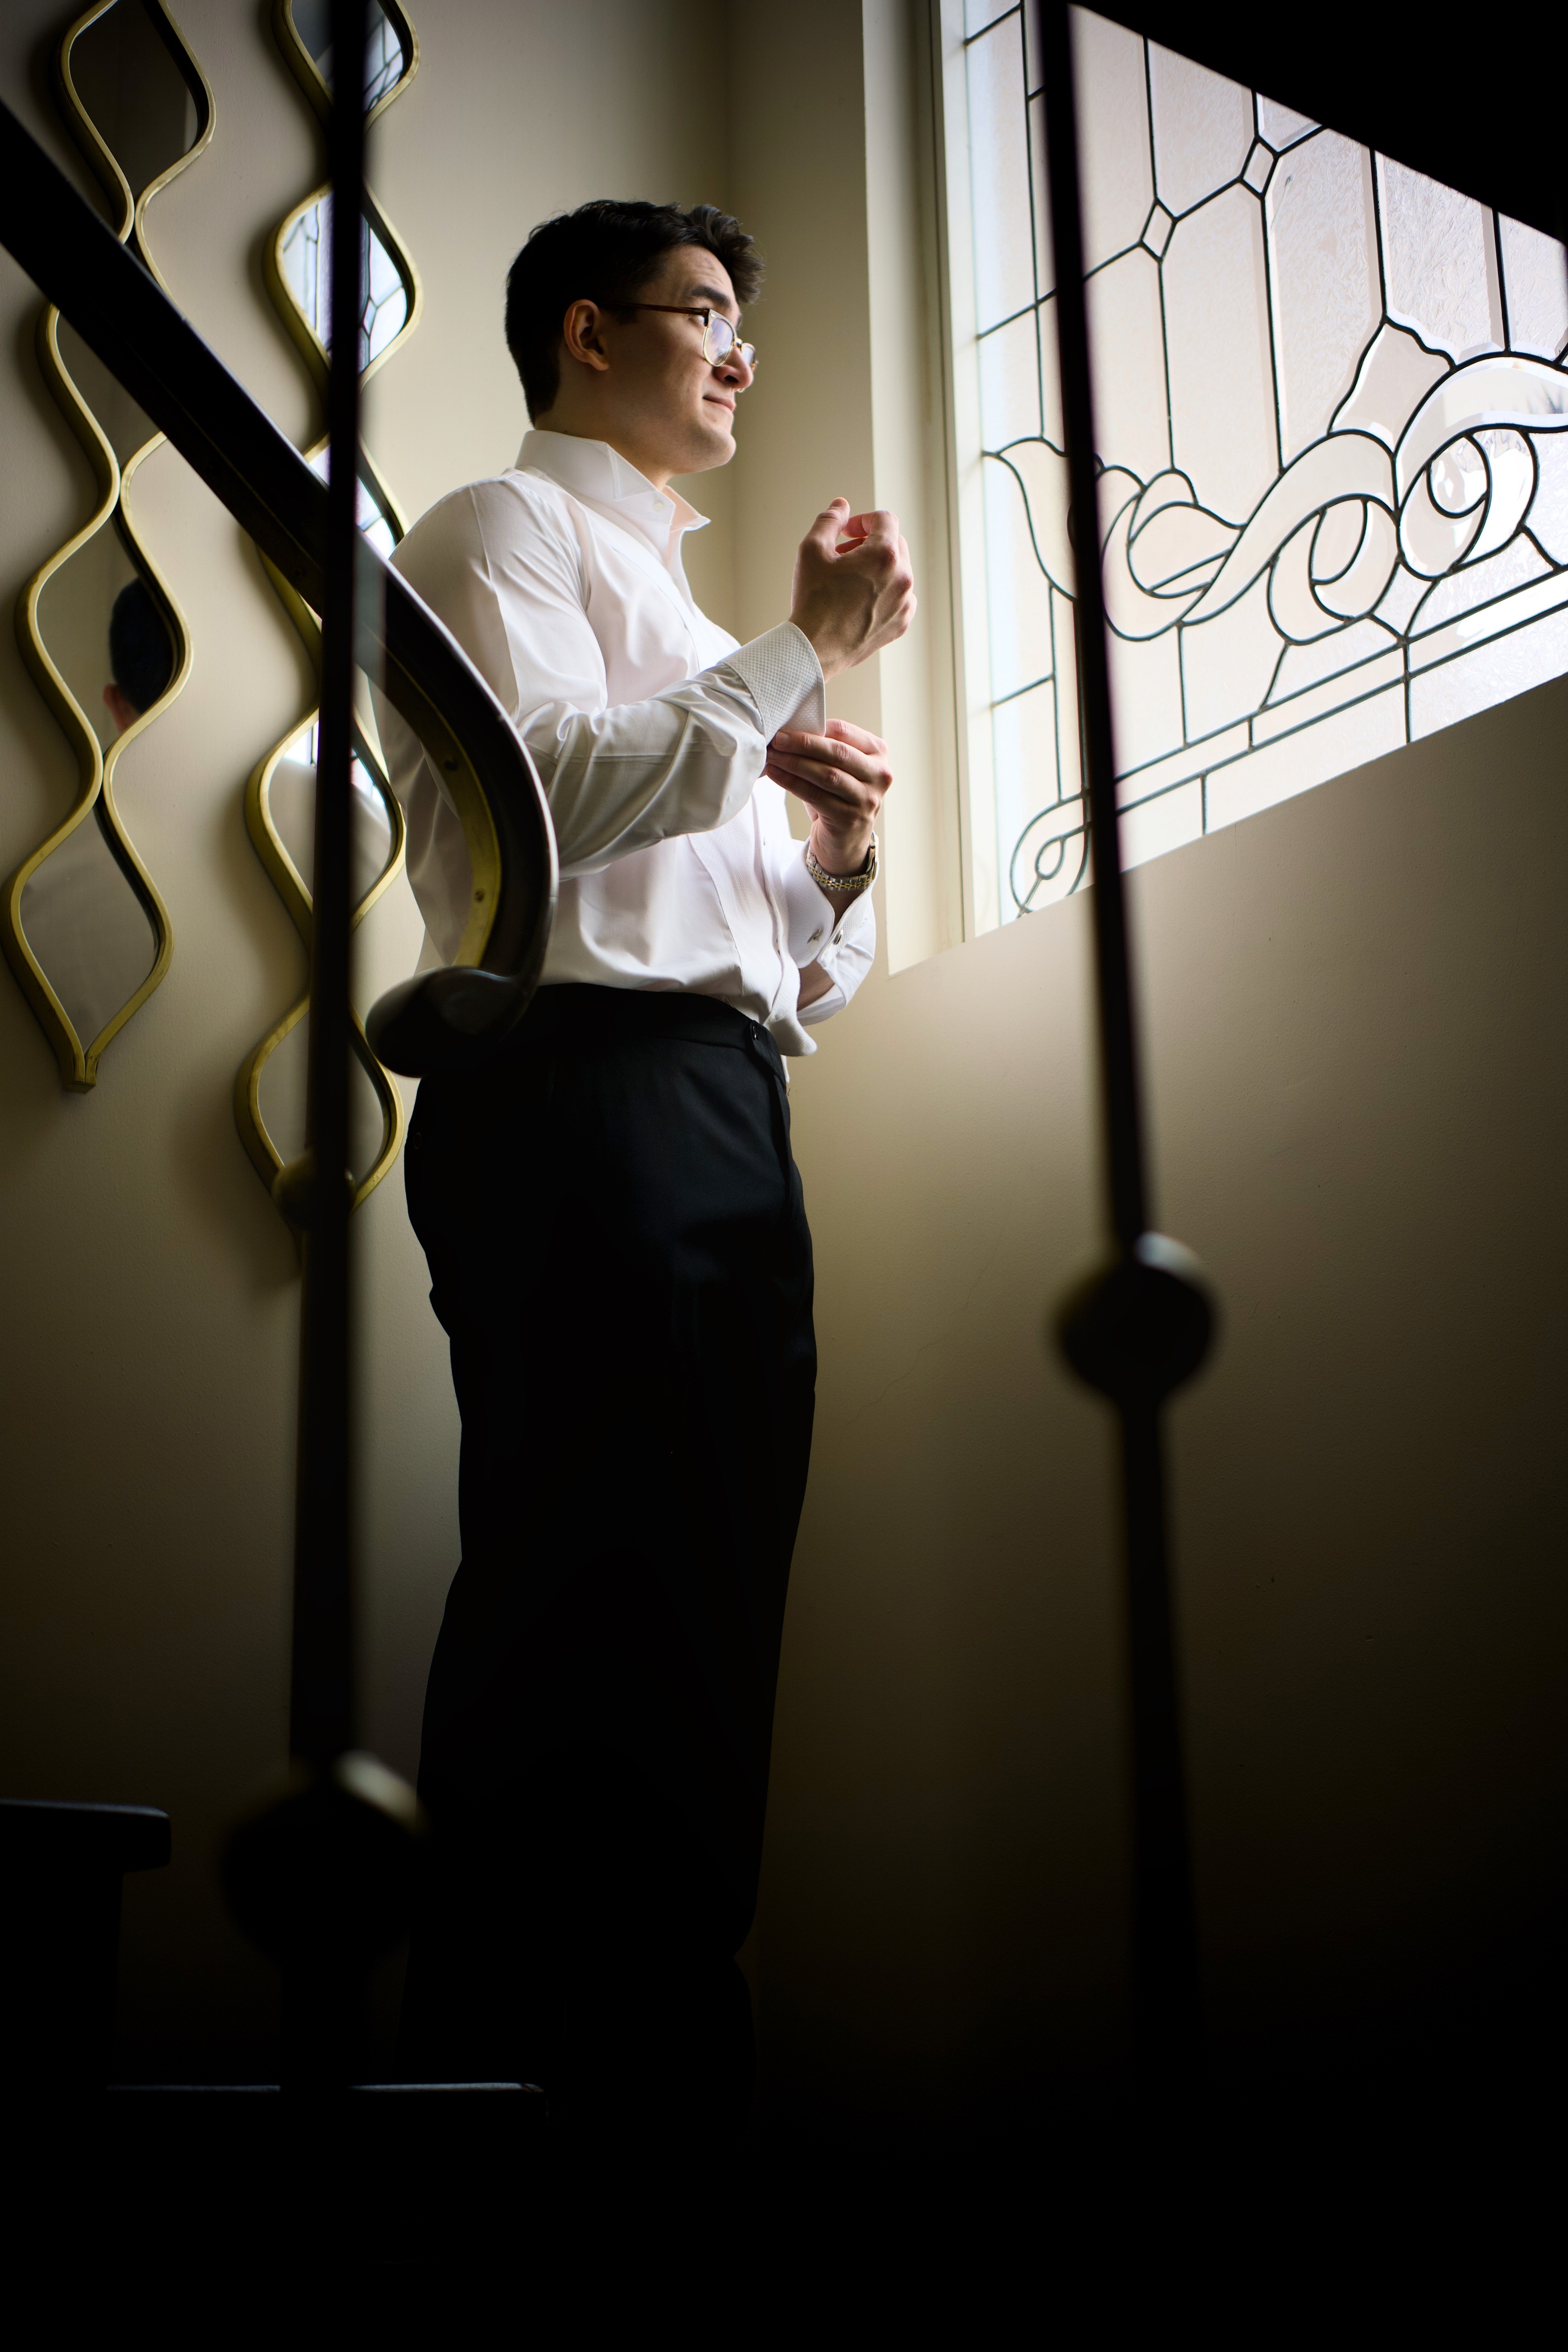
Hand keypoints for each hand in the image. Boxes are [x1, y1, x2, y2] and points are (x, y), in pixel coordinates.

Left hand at [765, 717, 891, 876]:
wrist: (846, 840)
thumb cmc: (839, 795)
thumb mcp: (841, 768)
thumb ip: (826, 748)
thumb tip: (790, 729)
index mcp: (878, 752)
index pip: (843, 731)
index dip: (814, 727)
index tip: (787, 726)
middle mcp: (879, 774)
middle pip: (837, 752)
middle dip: (803, 744)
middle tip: (777, 739)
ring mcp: (867, 798)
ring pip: (826, 774)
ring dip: (795, 763)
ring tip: (772, 756)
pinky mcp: (850, 818)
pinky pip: (815, 795)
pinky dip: (792, 783)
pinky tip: (776, 774)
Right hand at [789, 498, 915, 678]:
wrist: (815, 648)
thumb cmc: (812, 600)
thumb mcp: (812, 549)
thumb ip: (829, 520)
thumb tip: (841, 505)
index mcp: (884, 554)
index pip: (885, 519)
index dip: (864, 520)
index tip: (847, 531)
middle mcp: (902, 577)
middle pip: (895, 543)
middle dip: (870, 542)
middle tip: (844, 554)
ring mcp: (905, 602)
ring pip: (898, 570)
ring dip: (877, 567)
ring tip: (849, 579)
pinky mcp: (902, 623)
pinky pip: (900, 597)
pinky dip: (884, 591)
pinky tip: (860, 599)